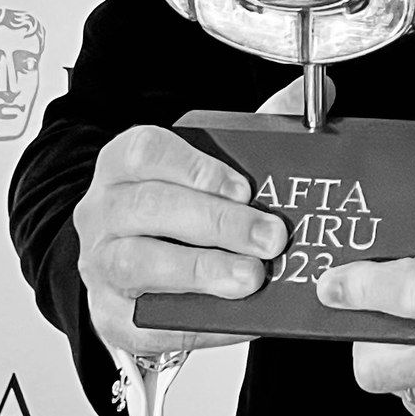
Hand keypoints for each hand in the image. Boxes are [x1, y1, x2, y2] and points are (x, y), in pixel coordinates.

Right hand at [73, 123, 287, 358]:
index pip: (146, 152)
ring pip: (138, 262)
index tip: (245, 188)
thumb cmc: (175, 213)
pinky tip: (236, 315)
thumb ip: (254, 133)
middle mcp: (103, 211)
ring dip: (202, 269)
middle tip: (270, 238)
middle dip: (216, 222)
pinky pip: (147, 318)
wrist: (130, 274)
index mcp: (124, 165)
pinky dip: (196, 318)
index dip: (197, 168)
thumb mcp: (209, 167)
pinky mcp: (110, 314)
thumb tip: (314, 97)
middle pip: (149, 207)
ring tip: (252, 278)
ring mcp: (100, 263)